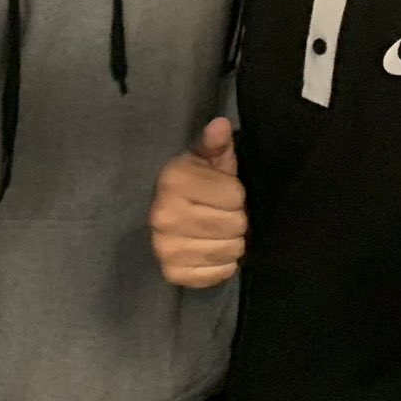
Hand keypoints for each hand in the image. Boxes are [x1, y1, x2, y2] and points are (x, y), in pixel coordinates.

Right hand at [149, 117, 247, 287]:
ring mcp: (164, 247)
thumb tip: (221, 125)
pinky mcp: (171, 273)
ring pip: (228, 251)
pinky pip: (217, 275)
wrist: (169, 214)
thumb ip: (216, 143)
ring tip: (221, 232)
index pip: (235, 195)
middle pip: (234, 225)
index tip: (225, 192)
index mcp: (173, 180)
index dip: (237, 194)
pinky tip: (213, 251)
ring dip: (232, 243)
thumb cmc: (197, 182)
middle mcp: (163, 215)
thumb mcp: (207, 158)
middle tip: (225, 214)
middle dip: (237, 219)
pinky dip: (222, 266)